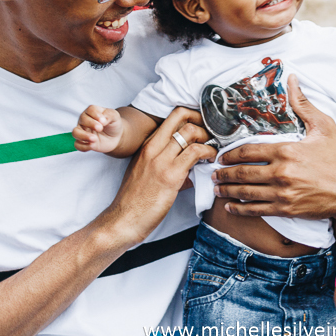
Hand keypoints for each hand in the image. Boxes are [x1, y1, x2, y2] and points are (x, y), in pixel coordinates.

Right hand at [73, 105, 122, 152]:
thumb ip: (109, 115)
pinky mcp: (83, 142)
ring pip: (75, 132)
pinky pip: (77, 145)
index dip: (96, 114)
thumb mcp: (115, 117)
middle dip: (91, 124)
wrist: (116, 137)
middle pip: (82, 119)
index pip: (90, 109)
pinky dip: (83, 146)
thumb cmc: (113, 124)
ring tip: (94, 139)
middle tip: (100, 128)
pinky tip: (92, 146)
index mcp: (93, 112)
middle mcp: (85, 120)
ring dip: (83, 136)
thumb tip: (102, 120)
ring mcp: (82, 131)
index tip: (103, 121)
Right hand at [106, 107, 214, 243]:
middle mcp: (153, 147)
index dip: (192, 116)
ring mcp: (161, 160)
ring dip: (208, 137)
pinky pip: (195, 153)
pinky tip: (210, 160)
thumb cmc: (134, 201)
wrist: (123, 220)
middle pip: (181, 115)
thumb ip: (167, 164)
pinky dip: (208, 152)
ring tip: (212, 149)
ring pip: (190, 131)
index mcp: (147, 145)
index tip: (203, 125)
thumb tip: (192, 167)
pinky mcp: (170, 175)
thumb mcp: (146, 174)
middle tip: (212, 133)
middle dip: (202, 120)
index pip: (172, 117)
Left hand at [212, 75, 335, 221]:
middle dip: (223, 174)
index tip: (221, 156)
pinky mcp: (287, 209)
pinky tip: (230, 207)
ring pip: (246, 192)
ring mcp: (283, 193)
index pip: (248, 151)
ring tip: (217, 188)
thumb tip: (293, 79)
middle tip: (213, 173)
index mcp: (287, 150)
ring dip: (227, 191)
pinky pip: (257, 210)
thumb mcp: (324, 126)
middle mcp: (281, 172)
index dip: (230, 154)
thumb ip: (303, 104)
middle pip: (242, 173)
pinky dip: (240, 209)